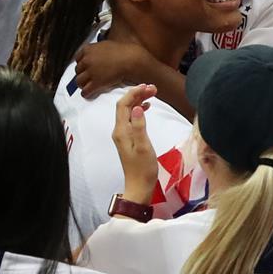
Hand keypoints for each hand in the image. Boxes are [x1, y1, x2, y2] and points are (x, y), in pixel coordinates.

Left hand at [75, 40, 145, 97]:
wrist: (129, 59)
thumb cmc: (121, 51)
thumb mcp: (104, 45)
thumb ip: (95, 49)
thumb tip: (94, 53)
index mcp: (88, 49)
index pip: (77, 58)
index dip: (81, 64)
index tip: (84, 67)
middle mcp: (87, 60)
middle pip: (77, 70)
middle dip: (82, 74)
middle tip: (87, 77)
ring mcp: (90, 72)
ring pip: (78, 81)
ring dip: (82, 84)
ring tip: (86, 85)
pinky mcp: (96, 83)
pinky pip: (85, 91)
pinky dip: (86, 93)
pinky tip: (89, 93)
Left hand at [112, 84, 158, 204]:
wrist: (139, 186)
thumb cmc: (143, 168)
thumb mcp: (144, 147)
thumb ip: (139, 126)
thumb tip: (137, 108)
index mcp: (121, 131)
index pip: (123, 105)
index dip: (133, 93)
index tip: (147, 87)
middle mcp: (119, 131)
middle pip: (125, 106)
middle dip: (137, 94)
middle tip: (153, 88)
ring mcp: (123, 134)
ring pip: (128, 111)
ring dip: (138, 101)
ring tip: (153, 94)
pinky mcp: (129, 138)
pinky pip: (131, 119)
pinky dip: (139, 110)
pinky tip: (147, 107)